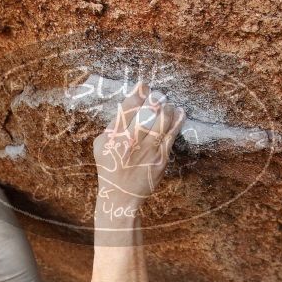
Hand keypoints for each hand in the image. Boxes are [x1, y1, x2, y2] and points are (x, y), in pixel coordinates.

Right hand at [93, 83, 185, 219]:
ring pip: (163, 121)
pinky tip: (179, 113)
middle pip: (148, 112)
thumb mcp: (102, 145)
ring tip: (169, 105)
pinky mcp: (161, 158)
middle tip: (159, 96)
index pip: (128, 108)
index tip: (144, 85)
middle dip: (156, 100)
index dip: (138, 93)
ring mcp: (148, 150)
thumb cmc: (111, 167)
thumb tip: (129, 104)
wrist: (121, 196)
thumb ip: (113, 125)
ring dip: (168, 109)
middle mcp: (131, 142)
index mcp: (114, 136)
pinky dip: (177, 121)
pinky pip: (171, 135)